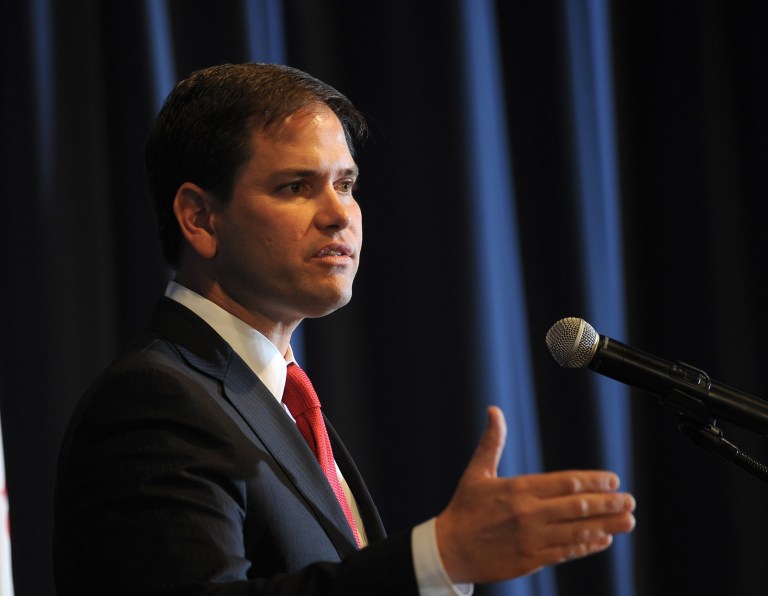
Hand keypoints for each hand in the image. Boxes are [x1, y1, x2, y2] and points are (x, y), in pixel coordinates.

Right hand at [435, 406, 635, 583]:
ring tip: (627, 521)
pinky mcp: (532, 560)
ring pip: (577, 532)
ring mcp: (532, 539)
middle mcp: (528, 514)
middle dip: (607, 503)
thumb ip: (492, 442)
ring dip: (606, 526)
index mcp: (518, 489)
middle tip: (629, 500)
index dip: (593, 481)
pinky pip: (566, 552)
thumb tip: (494, 411)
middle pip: (577, 507)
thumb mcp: (476, 472)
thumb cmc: (464, 508)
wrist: (449, 549)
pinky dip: (587, 545)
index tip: (613, 480)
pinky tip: (603, 540)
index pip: (565, 482)